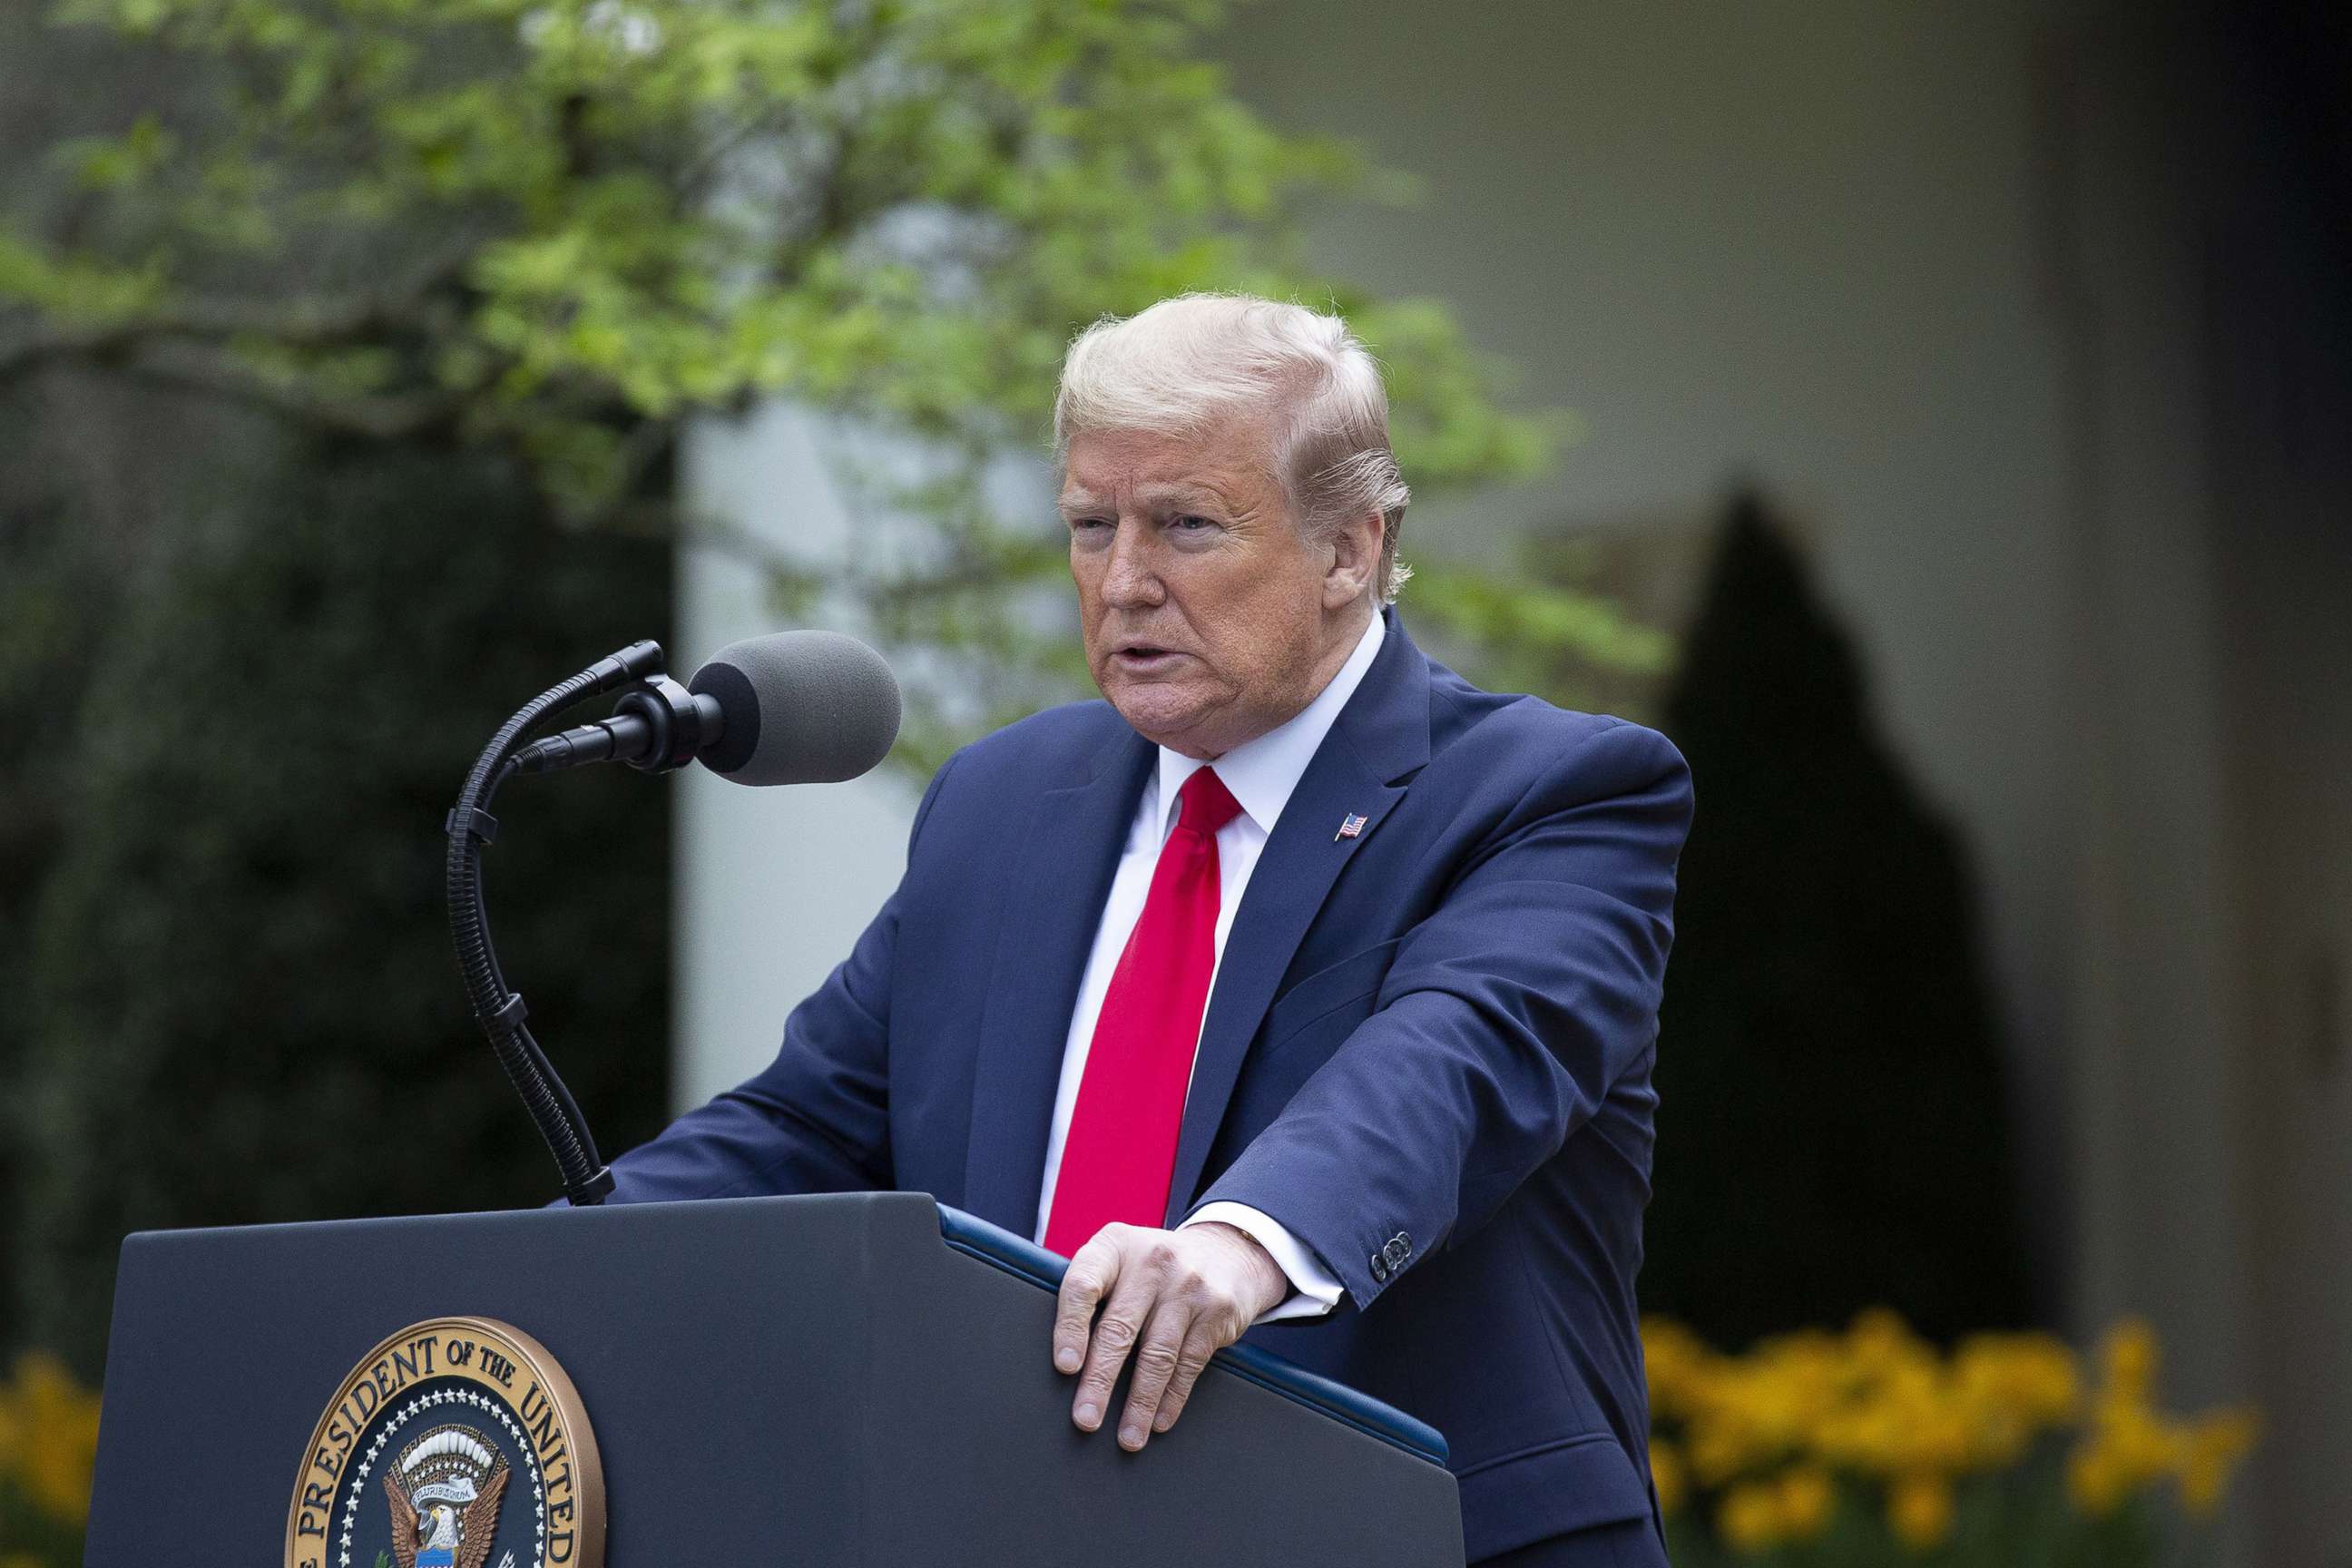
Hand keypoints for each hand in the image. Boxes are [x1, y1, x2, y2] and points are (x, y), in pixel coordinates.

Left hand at [1052, 1220, 1288, 1450]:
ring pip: (1157, 1354)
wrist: (1227, 1253)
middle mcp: (1151, 1260)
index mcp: (1114, 1246)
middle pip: (1119, 1329)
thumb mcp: (1121, 1261)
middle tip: (1086, 1419)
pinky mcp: (1216, 1310)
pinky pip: (1189, 1363)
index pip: (1083, 1286)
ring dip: (1140, 1402)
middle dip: (1100, 1381)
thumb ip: (1093, 1294)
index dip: (1071, 1328)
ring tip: (1127, 1437)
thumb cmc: (1152, 1269)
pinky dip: (1172, 1398)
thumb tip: (1063, 1364)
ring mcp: (1188, 1284)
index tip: (1066, 1367)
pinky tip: (1159, 1421)